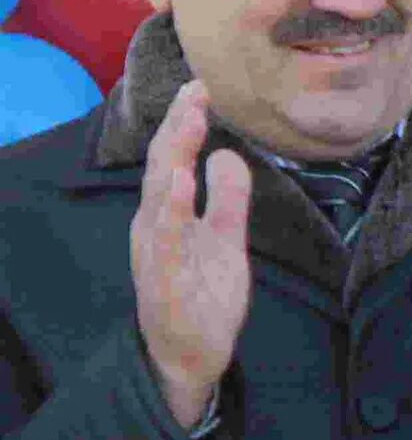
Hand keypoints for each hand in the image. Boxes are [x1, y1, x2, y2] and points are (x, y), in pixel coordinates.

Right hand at [130, 83, 250, 431]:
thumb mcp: (226, 240)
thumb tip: (230, 154)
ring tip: (188, 125)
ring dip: (172, 160)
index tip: (203, 86)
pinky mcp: (165, 280)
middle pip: (162, 167)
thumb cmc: (204, 293)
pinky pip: (167, 242)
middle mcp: (154, 226)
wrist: (191, 353)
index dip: (186, 122)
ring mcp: (156, 253)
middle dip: (179, 128)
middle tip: (197, 90)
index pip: (173, 158)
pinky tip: (179, 187)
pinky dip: (171, 212)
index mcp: (166, 213)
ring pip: (158, 199)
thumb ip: (228, 199)